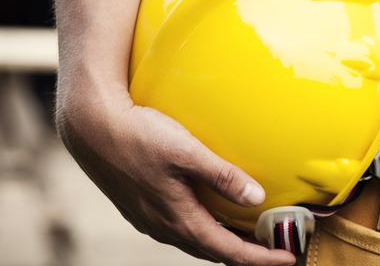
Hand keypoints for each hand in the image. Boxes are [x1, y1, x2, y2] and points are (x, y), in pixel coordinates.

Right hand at [56, 85, 294, 265]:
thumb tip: (256, 198)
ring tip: (250, 237)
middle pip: (212, 251)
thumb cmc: (139, 135)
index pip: (228, 251)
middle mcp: (163, 226)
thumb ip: (222, 175)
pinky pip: (180, 227)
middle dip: (245, 255)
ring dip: (224, 242)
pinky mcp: (141, 206)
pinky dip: (205, 228)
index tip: (288, 259)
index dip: (260, 259)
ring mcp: (149, 218)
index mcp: (178, 218)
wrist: (90, 127)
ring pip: (195, 240)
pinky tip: (213, 214)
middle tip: (275, 250)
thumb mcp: (186, 151)